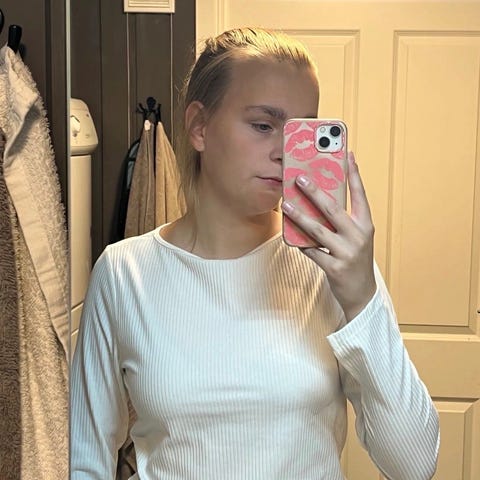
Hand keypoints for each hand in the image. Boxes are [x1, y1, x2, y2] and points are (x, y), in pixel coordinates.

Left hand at [281, 152, 375, 320]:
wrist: (362, 293)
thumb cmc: (355, 259)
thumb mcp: (356, 237)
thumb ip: (342, 220)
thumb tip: (319, 200)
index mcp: (366, 225)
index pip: (360, 195)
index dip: (354, 175)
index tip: (348, 155)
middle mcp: (359, 237)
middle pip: (333, 209)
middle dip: (315, 192)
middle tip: (299, 178)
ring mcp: (347, 253)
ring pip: (318, 230)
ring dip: (299, 215)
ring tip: (286, 203)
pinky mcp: (334, 267)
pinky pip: (311, 251)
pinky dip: (299, 242)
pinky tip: (289, 234)